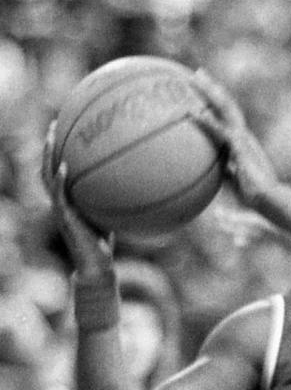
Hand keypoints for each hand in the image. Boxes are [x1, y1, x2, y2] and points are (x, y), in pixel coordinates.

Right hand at [41, 121, 114, 278]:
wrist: (97, 267)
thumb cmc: (107, 244)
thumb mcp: (114, 216)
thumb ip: (121, 199)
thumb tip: (146, 183)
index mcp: (71, 197)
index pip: (62, 167)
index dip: (62, 148)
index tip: (67, 125)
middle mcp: (63, 199)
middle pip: (49, 166)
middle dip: (50, 144)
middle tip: (54, 122)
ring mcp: (61, 208)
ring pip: (46, 177)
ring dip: (47, 156)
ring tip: (51, 137)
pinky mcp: (63, 219)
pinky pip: (58, 196)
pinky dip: (59, 181)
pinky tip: (63, 167)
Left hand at [192, 69, 278, 209]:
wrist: (270, 198)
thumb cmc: (255, 194)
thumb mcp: (235, 179)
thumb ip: (225, 170)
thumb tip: (214, 170)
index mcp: (241, 140)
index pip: (227, 115)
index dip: (216, 100)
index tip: (204, 88)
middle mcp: (242, 134)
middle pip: (226, 105)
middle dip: (212, 88)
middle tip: (197, 73)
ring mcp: (242, 139)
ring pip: (225, 109)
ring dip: (210, 93)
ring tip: (196, 78)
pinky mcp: (239, 148)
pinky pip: (221, 131)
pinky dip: (207, 121)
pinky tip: (195, 112)